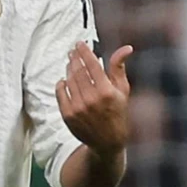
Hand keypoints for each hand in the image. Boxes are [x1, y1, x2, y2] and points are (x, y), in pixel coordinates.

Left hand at [55, 41, 132, 156]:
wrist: (107, 142)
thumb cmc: (118, 114)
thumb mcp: (123, 91)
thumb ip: (119, 68)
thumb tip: (126, 48)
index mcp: (107, 92)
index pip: (92, 65)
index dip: (84, 51)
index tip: (79, 43)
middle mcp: (91, 99)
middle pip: (78, 70)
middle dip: (75, 58)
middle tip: (73, 51)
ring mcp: (78, 107)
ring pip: (69, 80)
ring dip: (69, 69)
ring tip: (70, 63)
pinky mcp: (68, 114)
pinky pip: (60, 92)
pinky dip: (61, 83)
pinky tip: (64, 79)